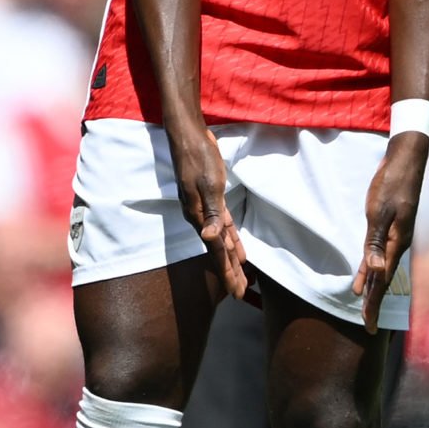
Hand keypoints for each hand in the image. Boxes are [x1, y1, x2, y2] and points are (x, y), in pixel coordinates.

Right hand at [169, 124, 245, 296]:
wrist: (187, 135)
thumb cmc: (199, 157)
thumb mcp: (209, 184)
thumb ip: (212, 213)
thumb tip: (208, 238)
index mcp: (200, 216)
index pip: (216, 251)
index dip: (227, 271)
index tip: (237, 291)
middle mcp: (200, 217)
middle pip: (218, 250)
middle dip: (229, 272)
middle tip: (240, 292)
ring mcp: (204, 208)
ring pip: (221, 240)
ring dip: (231, 258)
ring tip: (241, 276)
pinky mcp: (210, 199)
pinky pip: (222, 225)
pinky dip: (231, 239)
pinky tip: (237, 247)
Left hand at [351, 132, 428, 332]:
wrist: (406, 160)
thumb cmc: (392, 183)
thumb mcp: (380, 211)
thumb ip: (377, 241)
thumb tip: (377, 271)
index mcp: (397, 243)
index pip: (383, 281)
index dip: (374, 304)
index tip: (369, 325)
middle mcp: (397, 244)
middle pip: (384, 281)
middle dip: (375, 304)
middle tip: (368, 328)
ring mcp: (394, 236)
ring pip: (382, 269)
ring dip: (373, 289)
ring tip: (366, 309)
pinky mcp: (388, 227)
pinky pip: (379, 255)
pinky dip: (372, 269)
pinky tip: (366, 277)